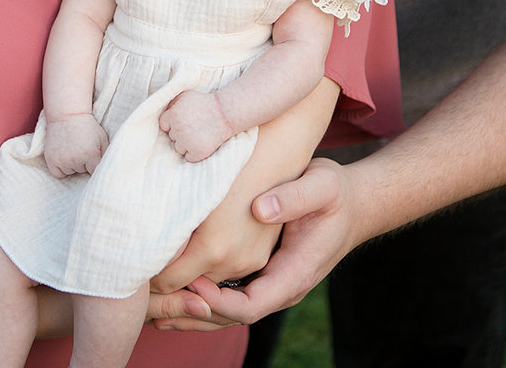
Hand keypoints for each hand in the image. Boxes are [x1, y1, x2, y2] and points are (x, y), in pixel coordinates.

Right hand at [43, 114, 107, 177]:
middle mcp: (75, 159)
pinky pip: (58, 174)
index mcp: (90, 155)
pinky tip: (64, 157)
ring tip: (72, 150)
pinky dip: (61, 169)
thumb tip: (108, 169)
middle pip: (82, 172)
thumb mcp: (102, 138)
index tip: (94, 160)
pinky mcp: (51, 159)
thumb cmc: (88, 126)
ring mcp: (61, 160)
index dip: (95, 166)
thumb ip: (106, 155)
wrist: (67, 114)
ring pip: (70, 172)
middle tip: (82, 148)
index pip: (95, 172)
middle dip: (84, 163)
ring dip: (72, 165)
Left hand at [147, 156, 363, 330]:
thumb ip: (295, 198)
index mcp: (294, 275)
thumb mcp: (323, 186)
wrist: (354, 204)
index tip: (189, 281)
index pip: (249, 307)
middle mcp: (280, 289)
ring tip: (152, 307)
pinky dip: (198, 299)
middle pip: (229, 318)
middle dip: (192, 313)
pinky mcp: (261, 276)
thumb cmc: (336, 194)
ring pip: (224, 313)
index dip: (215, 301)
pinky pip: (226, 298)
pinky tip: (170, 294)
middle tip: (155, 299)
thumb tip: (259, 209)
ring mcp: (270, 285)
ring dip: (190, 312)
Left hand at [159, 90, 232, 161]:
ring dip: (187, 144)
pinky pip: (189, 157)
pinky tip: (202, 143)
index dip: (173, 124)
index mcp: (173, 116)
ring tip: (199, 134)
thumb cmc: (204, 103)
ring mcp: (187, 142)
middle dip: (180, 133)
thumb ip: (171, 103)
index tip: (183, 122)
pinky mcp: (197, 153)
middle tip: (194, 127)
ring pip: (179, 148)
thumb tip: (158, 109)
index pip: (164, 125)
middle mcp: (178, 130)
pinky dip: (195, 153)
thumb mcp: (185, 96)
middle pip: (172, 137)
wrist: (225, 114)